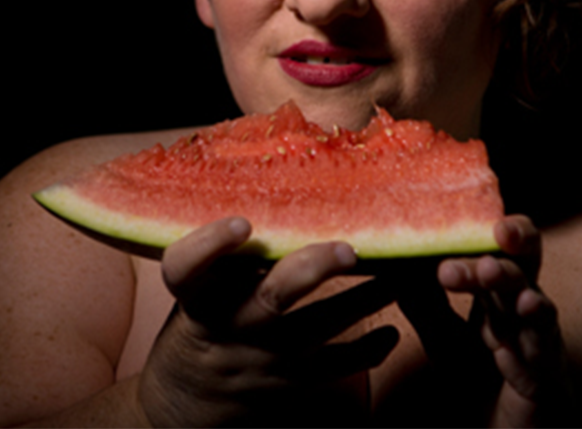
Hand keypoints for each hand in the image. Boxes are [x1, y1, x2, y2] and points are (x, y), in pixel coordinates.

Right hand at [137, 217, 399, 427]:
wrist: (191, 394)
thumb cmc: (198, 314)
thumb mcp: (192, 284)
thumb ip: (218, 252)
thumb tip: (266, 187)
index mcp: (195, 294)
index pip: (187, 268)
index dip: (212, 245)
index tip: (241, 223)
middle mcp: (229, 325)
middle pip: (270, 298)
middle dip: (311, 272)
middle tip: (347, 250)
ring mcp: (262, 356)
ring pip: (315, 329)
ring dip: (359, 302)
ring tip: (395, 277)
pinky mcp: (288, 380)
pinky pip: (334, 368)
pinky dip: (366, 351)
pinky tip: (391, 331)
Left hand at [438, 215, 570, 427]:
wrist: (497, 422)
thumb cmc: (474, 370)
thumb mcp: (439, 331)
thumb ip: (420, 297)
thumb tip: (391, 259)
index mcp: (497, 288)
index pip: (498, 246)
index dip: (489, 227)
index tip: (464, 215)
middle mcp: (522, 305)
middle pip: (523, 263)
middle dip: (513, 241)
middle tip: (493, 233)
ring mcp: (538, 337)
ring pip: (533, 303)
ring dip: (511, 285)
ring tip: (489, 271)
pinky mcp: (545, 376)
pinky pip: (542, 356)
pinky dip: (527, 345)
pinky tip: (506, 343)